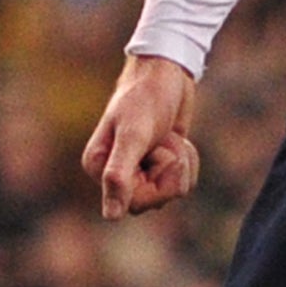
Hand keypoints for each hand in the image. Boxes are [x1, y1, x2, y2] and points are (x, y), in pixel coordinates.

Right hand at [81, 53, 199, 219]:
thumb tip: (110, 216)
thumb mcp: (134, 135)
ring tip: (167, 136)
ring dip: (179, 162)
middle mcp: (114, 171)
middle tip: (164, 141)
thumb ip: (119, 175)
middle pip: (153, 201)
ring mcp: (138, 168)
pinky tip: (177, 138)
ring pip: (170, 192)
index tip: (159, 156)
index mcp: (98, 166)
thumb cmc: (146, 96)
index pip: (131, 204)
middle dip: (169, 171)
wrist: (169, 70)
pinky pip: (181, 181)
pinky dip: (187, 160)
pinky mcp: (159, 163)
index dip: (155, 186)